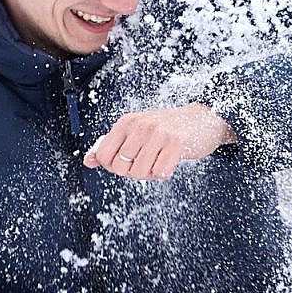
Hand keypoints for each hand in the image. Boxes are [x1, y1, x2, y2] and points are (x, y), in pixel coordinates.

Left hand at [85, 104, 238, 180]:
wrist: (203, 119)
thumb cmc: (167, 128)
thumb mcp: (136, 131)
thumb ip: (112, 145)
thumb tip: (88, 161)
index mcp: (127, 122)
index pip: (104, 155)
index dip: (112, 166)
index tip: (126, 162)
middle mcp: (141, 125)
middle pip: (121, 168)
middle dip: (132, 172)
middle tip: (146, 162)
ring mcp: (160, 133)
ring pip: (140, 173)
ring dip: (150, 173)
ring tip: (159, 160)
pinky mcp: (177, 143)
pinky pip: (161, 172)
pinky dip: (165, 172)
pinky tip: (170, 161)